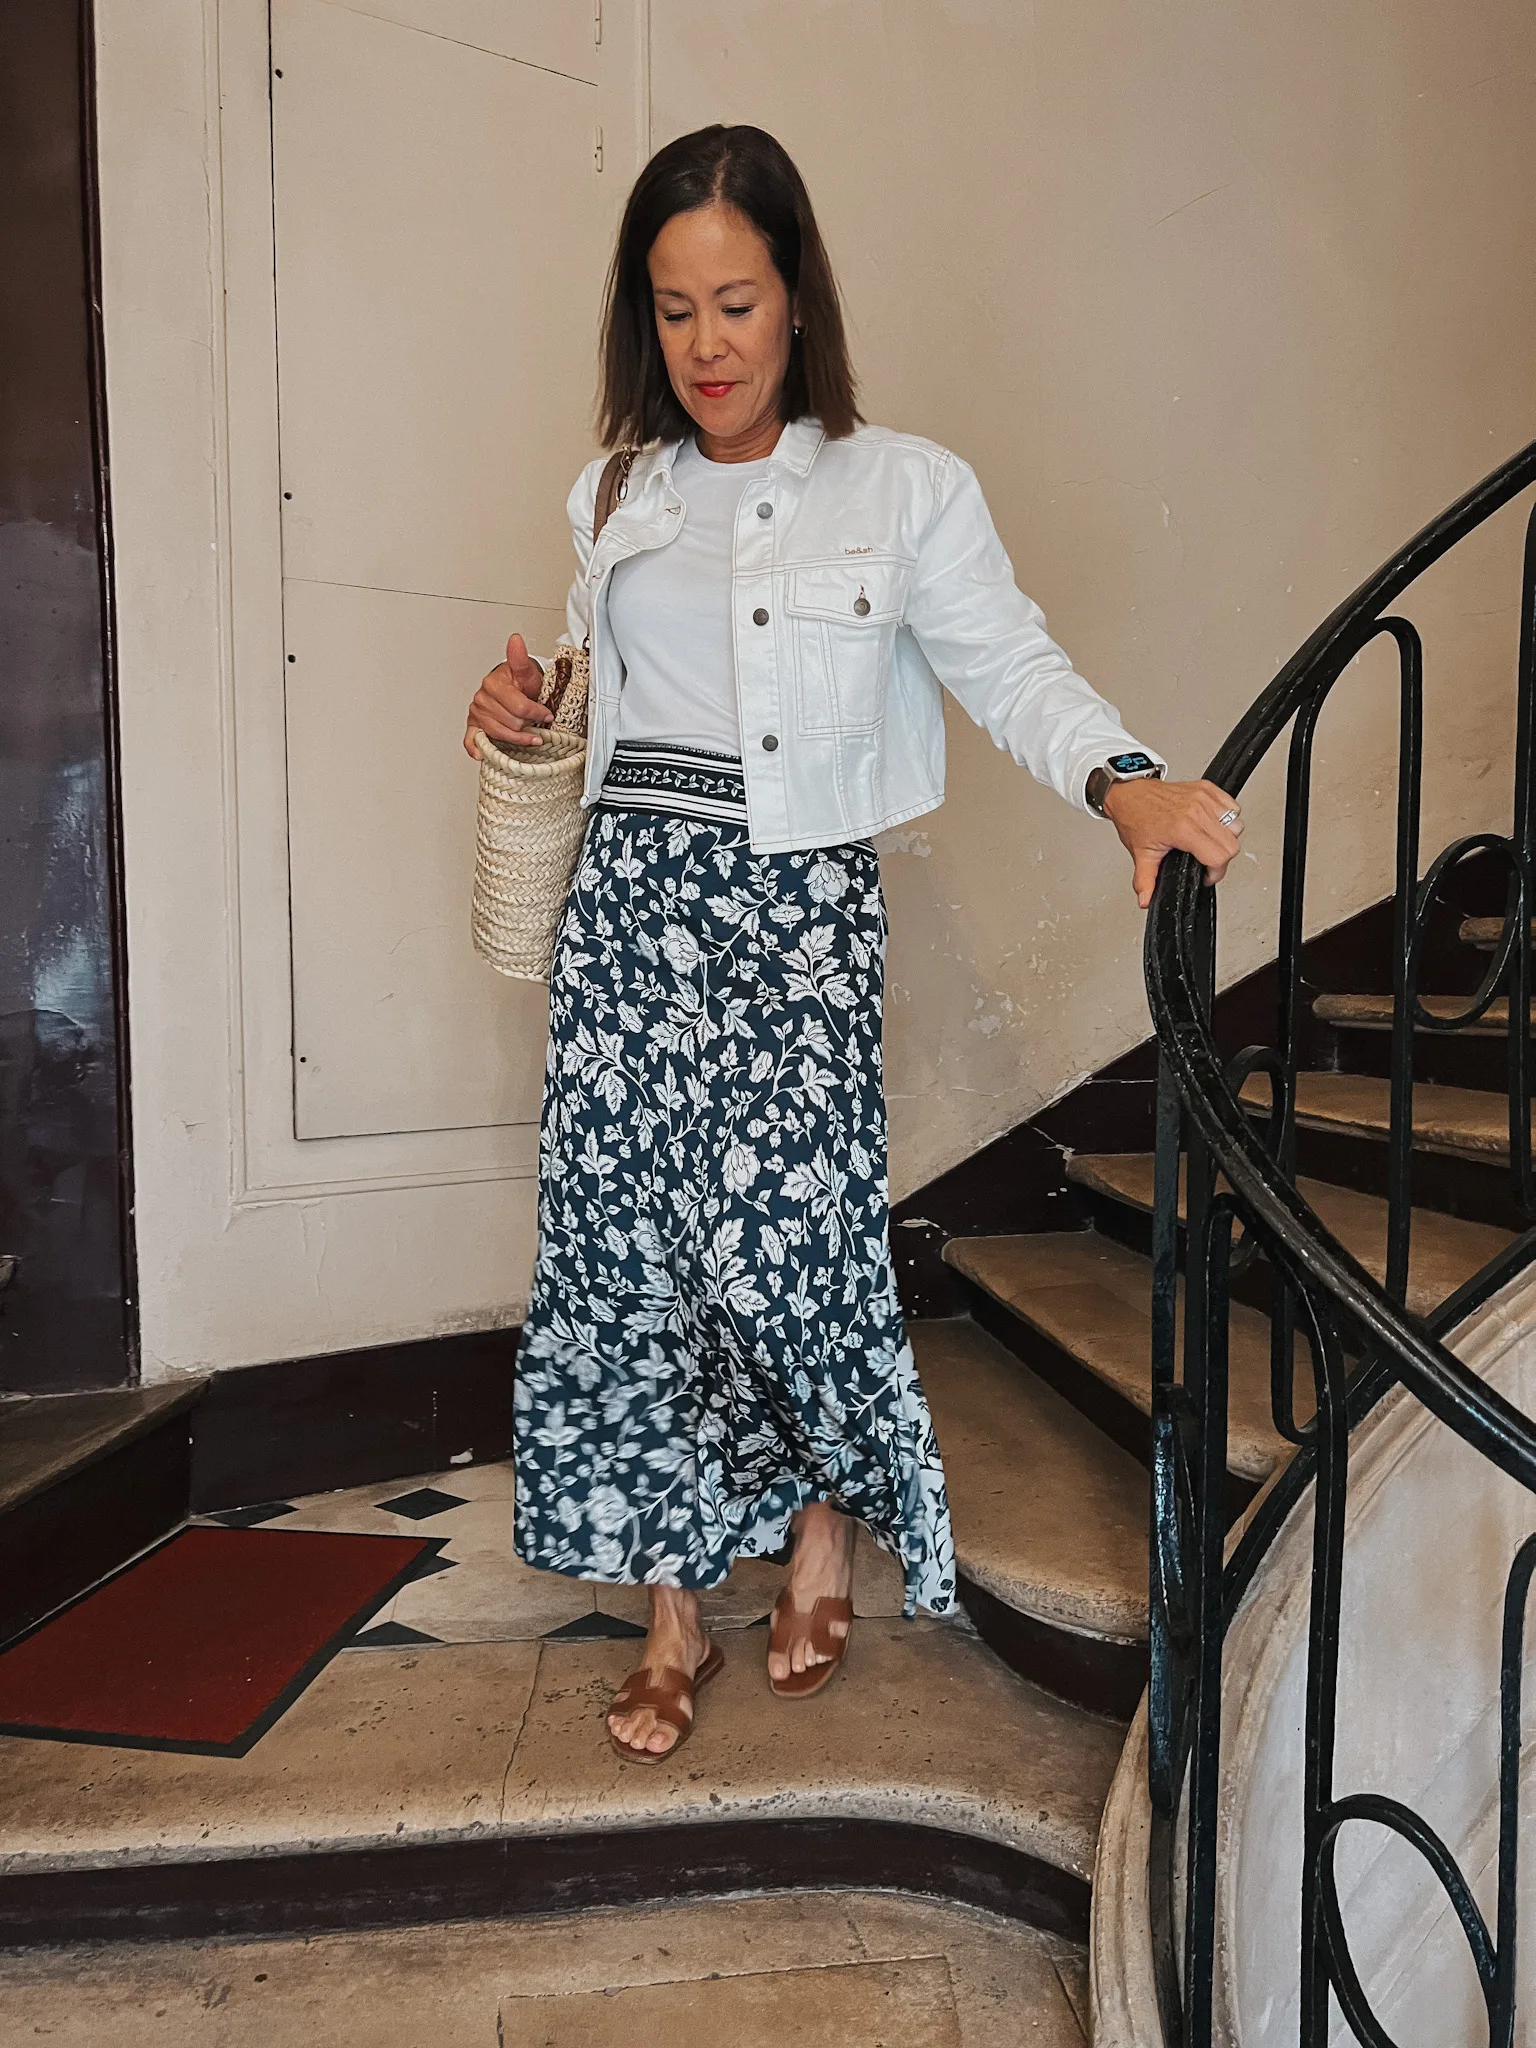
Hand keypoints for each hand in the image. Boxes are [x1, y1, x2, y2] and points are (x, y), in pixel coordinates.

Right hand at [464, 633, 551, 758]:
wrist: (515, 690)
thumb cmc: (521, 684)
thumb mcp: (526, 671)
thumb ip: (520, 658)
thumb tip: (515, 640)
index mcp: (493, 684)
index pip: (519, 707)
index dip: (537, 713)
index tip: (546, 715)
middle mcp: (482, 698)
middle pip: (511, 723)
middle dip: (527, 725)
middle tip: (535, 723)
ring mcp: (477, 713)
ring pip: (499, 734)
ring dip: (517, 738)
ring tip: (528, 736)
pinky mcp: (474, 726)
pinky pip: (471, 740)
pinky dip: (476, 748)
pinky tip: (481, 754)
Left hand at [1102, 777, 1242, 908]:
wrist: (1130, 794)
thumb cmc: (1135, 817)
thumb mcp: (1141, 854)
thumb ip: (1145, 881)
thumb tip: (1146, 899)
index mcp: (1183, 827)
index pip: (1219, 856)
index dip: (1215, 872)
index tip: (1205, 875)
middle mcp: (1196, 810)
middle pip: (1232, 844)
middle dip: (1221, 859)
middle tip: (1206, 861)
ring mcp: (1203, 797)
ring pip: (1236, 824)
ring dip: (1226, 837)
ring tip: (1207, 842)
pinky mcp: (1207, 788)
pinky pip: (1232, 807)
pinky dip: (1227, 818)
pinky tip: (1211, 825)